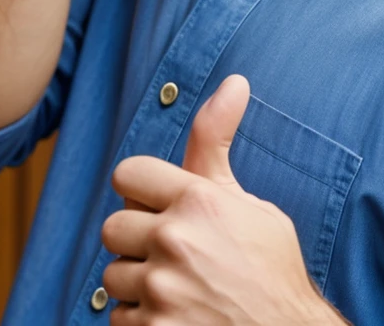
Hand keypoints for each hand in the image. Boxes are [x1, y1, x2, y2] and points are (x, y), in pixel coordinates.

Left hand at [101, 76, 344, 324]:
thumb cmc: (270, 268)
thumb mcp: (248, 201)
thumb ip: (217, 144)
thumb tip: (235, 80)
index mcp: (199, 200)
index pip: (128, 174)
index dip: (142, 190)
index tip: (158, 205)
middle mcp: (176, 239)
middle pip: (113, 226)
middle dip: (137, 239)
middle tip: (171, 252)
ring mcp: (161, 290)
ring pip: (113, 275)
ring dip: (138, 283)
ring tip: (178, 287)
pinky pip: (118, 317)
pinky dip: (142, 319)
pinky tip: (177, 316)